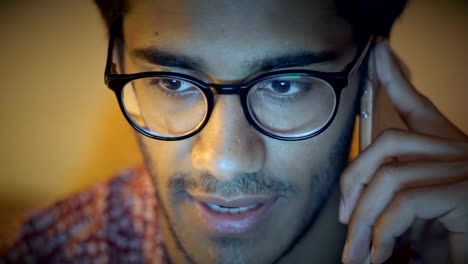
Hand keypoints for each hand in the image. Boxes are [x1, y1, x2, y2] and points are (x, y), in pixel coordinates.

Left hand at [339, 41, 467, 263]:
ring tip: (357, 252)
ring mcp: (465, 170)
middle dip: (354, 179)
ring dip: (365, 219)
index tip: (380, 53)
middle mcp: (459, 153)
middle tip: (343, 219)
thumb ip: (395, 201)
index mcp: (446, 153)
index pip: (418, 106)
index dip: (397, 78)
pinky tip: (380, 252)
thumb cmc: (454, 241)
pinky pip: (407, 201)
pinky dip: (384, 231)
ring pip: (390, 176)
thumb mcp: (421, 217)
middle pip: (389, 143)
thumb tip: (356, 209)